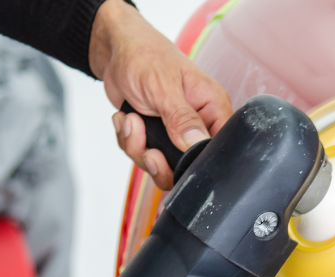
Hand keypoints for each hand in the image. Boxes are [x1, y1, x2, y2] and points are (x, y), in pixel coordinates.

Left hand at [91, 0, 232, 189]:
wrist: (116, 52)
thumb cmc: (145, 56)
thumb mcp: (163, 87)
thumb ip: (181, 118)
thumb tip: (196, 145)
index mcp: (212, 108)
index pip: (217, 148)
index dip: (195, 160)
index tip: (170, 154)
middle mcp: (198, 123)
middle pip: (187, 166)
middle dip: (158, 160)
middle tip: (145, 146)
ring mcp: (176, 132)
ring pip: (161, 165)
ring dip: (137, 148)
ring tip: (130, 121)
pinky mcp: (156, 136)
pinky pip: (143, 156)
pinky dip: (128, 141)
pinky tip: (125, 119)